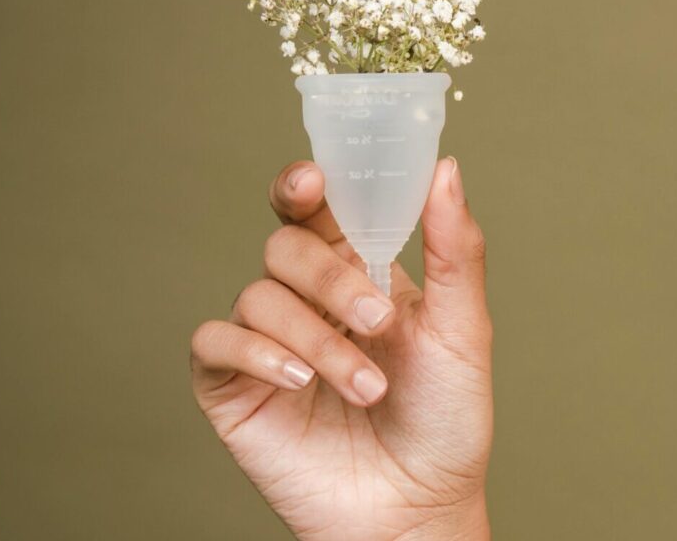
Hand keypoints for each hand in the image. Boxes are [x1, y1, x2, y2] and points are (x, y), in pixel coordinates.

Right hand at [191, 157, 491, 539]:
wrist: (418, 511)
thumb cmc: (444, 421)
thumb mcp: (462, 330)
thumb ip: (454, 250)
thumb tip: (446, 169)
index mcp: (356, 274)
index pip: (315, 211)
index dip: (302, 186)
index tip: (313, 180)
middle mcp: (306, 301)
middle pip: (284, 247)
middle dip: (328, 277)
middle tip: (377, 322)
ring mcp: (268, 343)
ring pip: (257, 297)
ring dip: (315, 339)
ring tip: (366, 388)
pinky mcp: (235, 388)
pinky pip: (215, 343)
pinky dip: (255, 352)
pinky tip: (299, 381)